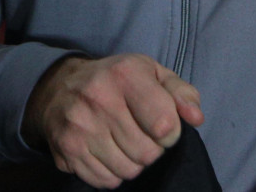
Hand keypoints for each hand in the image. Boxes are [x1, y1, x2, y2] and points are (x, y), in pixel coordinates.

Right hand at [23, 53, 204, 188]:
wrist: (60, 86)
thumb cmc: (116, 80)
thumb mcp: (151, 73)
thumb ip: (180, 93)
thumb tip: (196, 117)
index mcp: (125, 74)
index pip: (164, 125)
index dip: (171, 132)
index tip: (163, 125)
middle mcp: (99, 98)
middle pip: (147, 153)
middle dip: (152, 150)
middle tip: (143, 135)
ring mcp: (80, 126)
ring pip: (128, 171)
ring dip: (133, 163)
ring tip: (125, 142)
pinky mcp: (67, 149)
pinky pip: (105, 181)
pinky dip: (113, 172)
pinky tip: (108, 151)